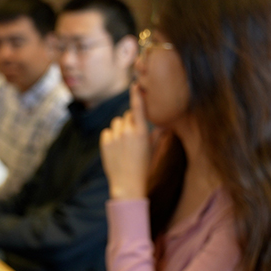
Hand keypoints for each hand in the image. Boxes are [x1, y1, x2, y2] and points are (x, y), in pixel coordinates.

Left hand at [100, 84, 150, 198]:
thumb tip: (165, 125)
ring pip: (117, 122)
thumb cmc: (144, 167)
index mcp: (142, 132)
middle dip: (131, 122)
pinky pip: (107, 132)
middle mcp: (128, 131)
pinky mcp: (105, 143)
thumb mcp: (153, 149)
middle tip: (134, 137)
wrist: (128, 184)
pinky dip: (111, 136)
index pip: (138, 107)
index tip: (135, 85)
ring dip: (120, 128)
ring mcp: (115, 137)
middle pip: (127, 115)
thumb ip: (157, 134)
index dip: (136, 95)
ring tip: (125, 143)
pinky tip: (116, 148)